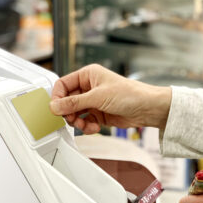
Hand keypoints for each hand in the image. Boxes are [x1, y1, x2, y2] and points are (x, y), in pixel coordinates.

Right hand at [50, 64, 171, 133]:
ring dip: (77, 122)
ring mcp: (93, 102)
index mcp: (87, 75)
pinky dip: (86, 127)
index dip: (58, 97)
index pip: (63, 85)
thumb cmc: (129, 94)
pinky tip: (93, 128)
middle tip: (71, 119)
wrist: (146, 108)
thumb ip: (74, 103)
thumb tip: (55, 106)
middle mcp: (89, 88)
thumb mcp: (97, 97)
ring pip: (75, 114)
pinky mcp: (98, 115)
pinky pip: (84, 122)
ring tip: (84, 125)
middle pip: (67, 101)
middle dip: (68, 112)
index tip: (55, 108)